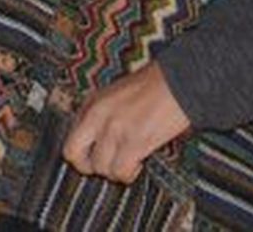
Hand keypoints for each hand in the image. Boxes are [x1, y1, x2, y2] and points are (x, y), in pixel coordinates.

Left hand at [62, 62, 190, 183]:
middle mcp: (98, 115)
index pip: (70, 138)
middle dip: (88, 166)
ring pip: (100, 168)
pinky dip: (129, 173)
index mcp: (93, 102)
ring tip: (130, 162)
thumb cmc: (155, 86)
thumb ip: (103, 114)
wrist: (181, 79)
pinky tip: (139, 163)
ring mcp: (114, 128)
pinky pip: (120, 171)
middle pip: (73, 154)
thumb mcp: (117, 94)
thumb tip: (97, 140)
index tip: (98, 155)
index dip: (84, 152)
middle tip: (107, 165)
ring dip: (115, 171)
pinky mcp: (134, 140)